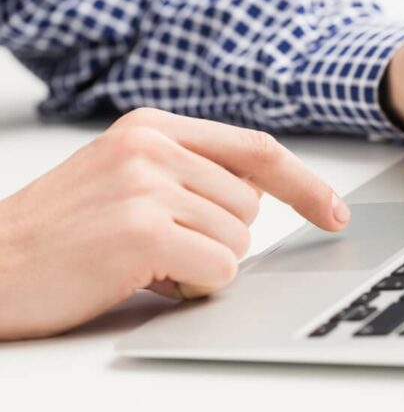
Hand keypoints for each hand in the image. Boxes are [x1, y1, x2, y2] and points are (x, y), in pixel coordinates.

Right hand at [0, 108, 349, 340]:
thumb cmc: (63, 229)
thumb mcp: (125, 176)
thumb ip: (191, 173)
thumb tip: (255, 195)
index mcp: (153, 126)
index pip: (256, 150)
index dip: (303, 183)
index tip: (333, 212)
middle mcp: (153, 146)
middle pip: (250, 206)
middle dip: (218, 237)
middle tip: (159, 244)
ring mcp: (147, 185)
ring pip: (237, 240)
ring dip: (201, 262)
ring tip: (142, 259)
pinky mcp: (142, 230)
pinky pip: (219, 268)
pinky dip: (194, 284)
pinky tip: (145, 278)